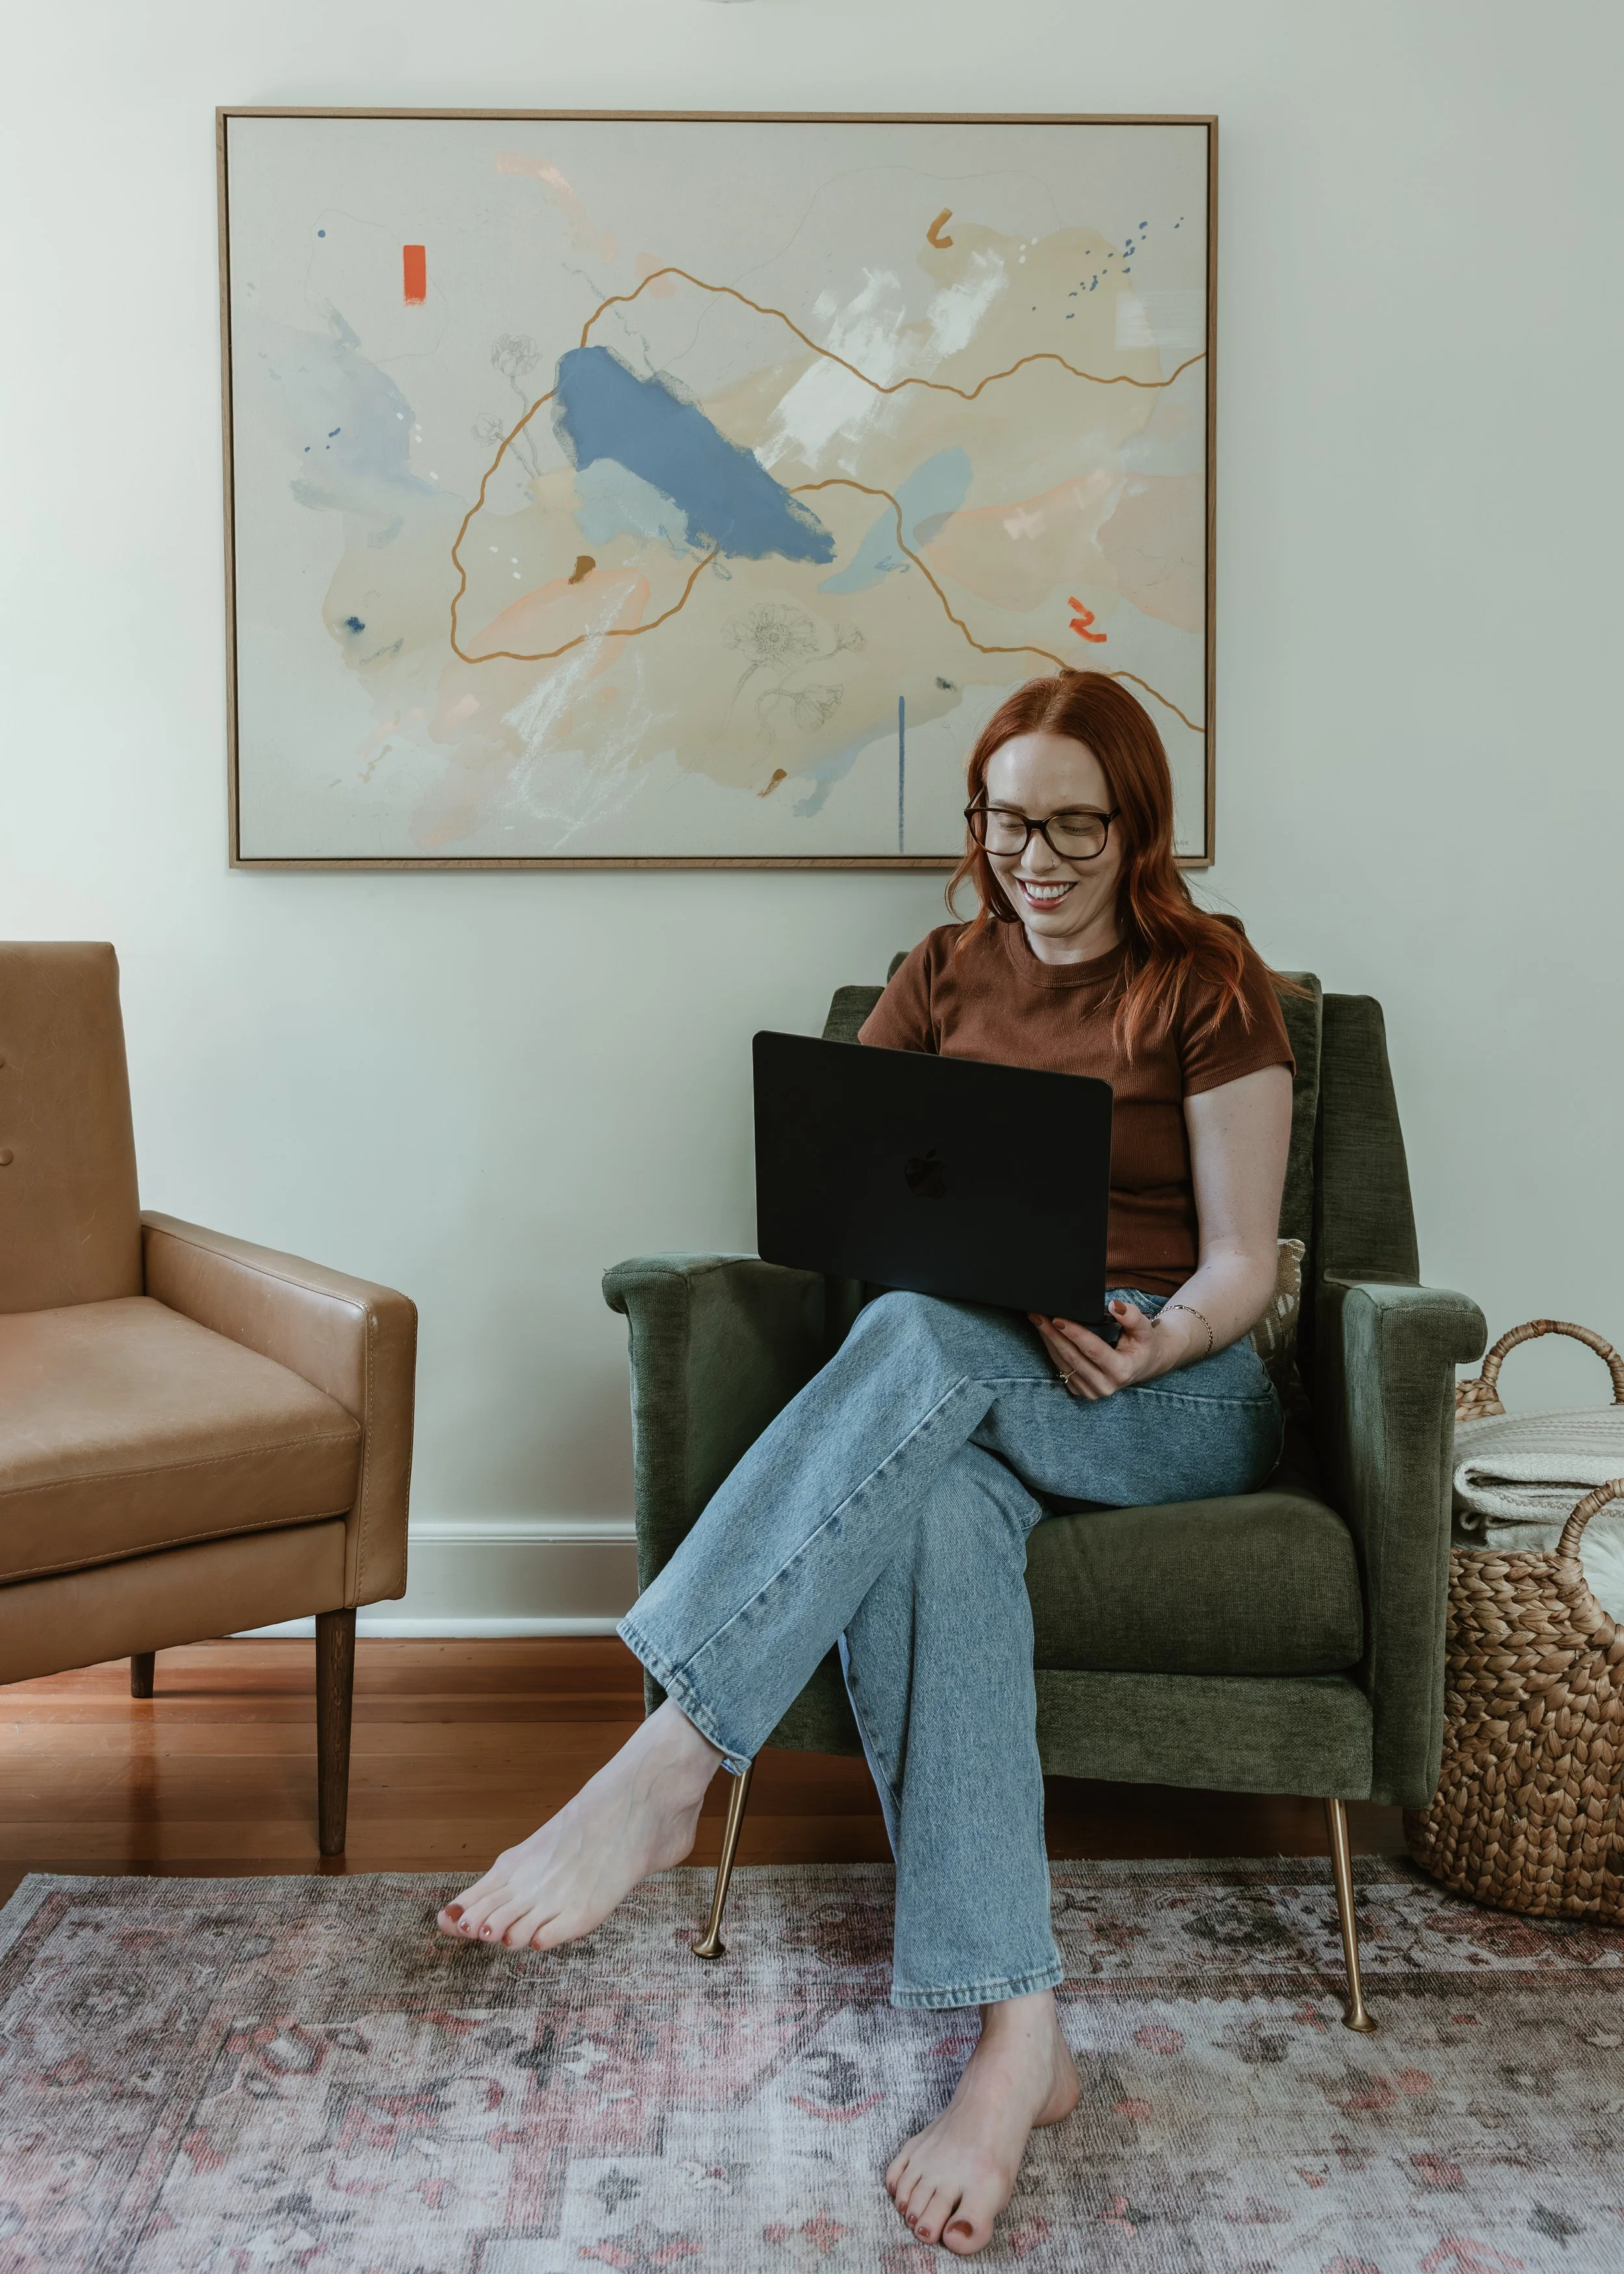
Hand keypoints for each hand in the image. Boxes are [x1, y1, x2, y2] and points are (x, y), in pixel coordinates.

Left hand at [1028, 1298, 1171, 1398]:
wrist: (1144, 1365)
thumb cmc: (1144, 1344)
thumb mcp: (1144, 1329)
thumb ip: (1132, 1317)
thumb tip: (1115, 1305)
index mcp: (1121, 1371)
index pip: (1092, 1349)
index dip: (1074, 1333)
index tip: (1057, 1317)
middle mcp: (1104, 1386)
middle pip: (1072, 1356)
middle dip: (1052, 1334)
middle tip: (1037, 1314)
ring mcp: (1091, 1392)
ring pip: (1063, 1363)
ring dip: (1048, 1340)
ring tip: (1037, 1320)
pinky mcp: (1081, 1391)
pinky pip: (1062, 1369)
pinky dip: (1052, 1350)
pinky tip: (1046, 1334)